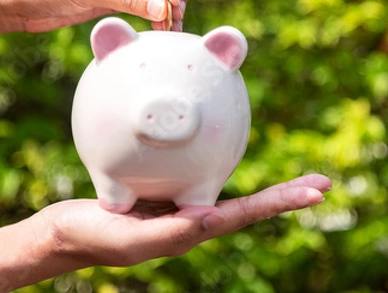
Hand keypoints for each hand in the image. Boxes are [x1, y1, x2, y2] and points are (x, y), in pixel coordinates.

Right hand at [36, 174, 331, 266]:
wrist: (65, 233)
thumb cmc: (91, 237)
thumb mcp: (127, 237)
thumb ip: (167, 232)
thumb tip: (209, 219)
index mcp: (189, 232)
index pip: (242, 216)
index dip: (278, 202)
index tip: (315, 191)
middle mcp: (192, 222)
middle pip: (248, 209)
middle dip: (285, 196)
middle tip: (323, 183)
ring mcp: (181, 210)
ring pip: (230, 195)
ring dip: (267, 189)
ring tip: (297, 177)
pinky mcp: (166, 197)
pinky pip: (199, 179)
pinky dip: (219, 165)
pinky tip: (222, 152)